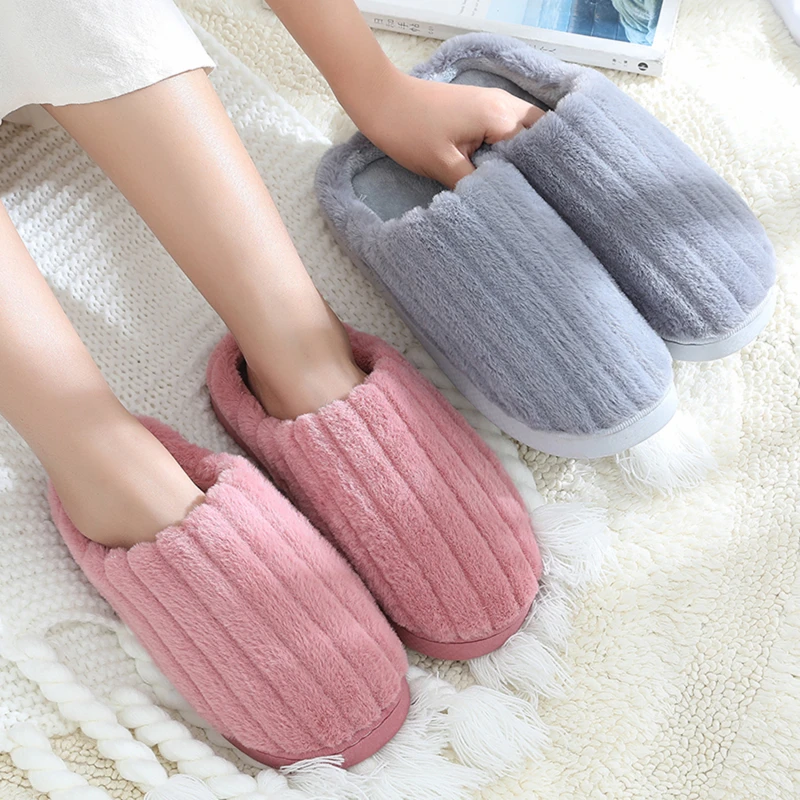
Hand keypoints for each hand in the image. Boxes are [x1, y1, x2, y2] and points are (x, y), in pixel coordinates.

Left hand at [354, 70, 543, 188]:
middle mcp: (503, 103)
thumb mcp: (444, 166)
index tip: (539, 196)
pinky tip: (503, 165)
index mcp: (499, 116)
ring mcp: (493, 101)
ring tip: (522, 181)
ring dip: (526, 151)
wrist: (383, 101)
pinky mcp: (481, 105)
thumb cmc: (409, 131)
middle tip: (536, 190)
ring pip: (526, 127)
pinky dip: (512, 143)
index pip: (538, 147)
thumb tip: (498, 202)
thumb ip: (476, 185)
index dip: (540, 172)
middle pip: (540, 132)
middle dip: (540, 160)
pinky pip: (509, 125)